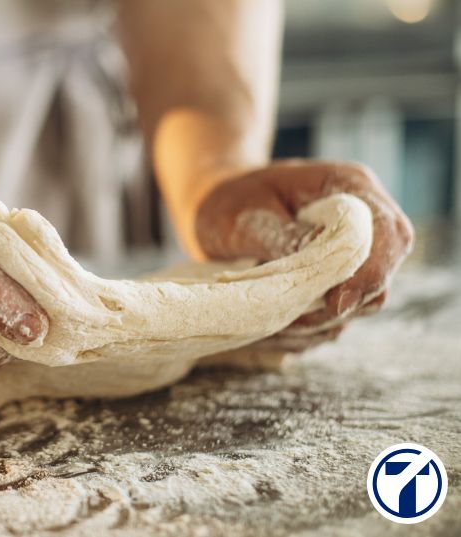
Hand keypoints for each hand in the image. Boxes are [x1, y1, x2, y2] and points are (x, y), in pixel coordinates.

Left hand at [194, 160, 413, 350]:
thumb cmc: (228, 202)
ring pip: (359, 305)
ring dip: (318, 324)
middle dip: (339, 305)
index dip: (368, 271)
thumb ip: (284, 236)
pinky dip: (304, 331)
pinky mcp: (334, 285)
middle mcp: (361, 222)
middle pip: (381, 275)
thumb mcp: (246, 216)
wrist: (213, 207)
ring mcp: (351, 257)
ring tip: (269, 325)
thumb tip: (320, 261)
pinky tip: (269, 329)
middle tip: (289, 319)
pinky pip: (333, 320)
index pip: (387, 232)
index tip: (335, 302)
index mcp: (348, 186)